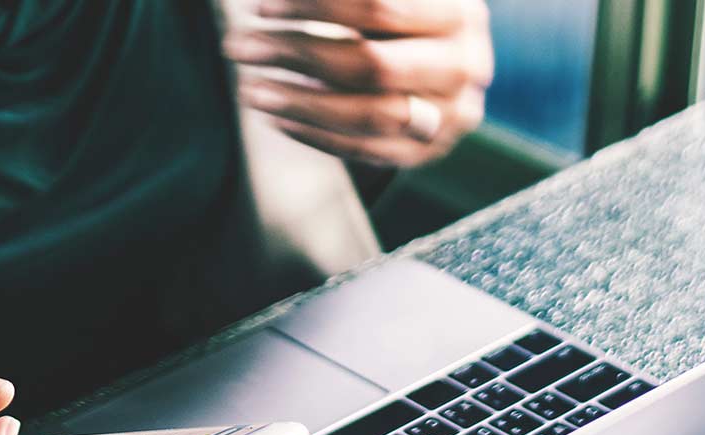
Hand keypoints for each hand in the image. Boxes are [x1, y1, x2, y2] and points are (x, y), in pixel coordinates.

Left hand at [224, 0, 492, 167]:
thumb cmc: (403, 17)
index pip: (378, 6)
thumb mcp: (390, 1)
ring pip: (367, 115)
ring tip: (250, 90)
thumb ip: (347, 2)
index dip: (314, 4)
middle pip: (370, 64)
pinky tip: (277, 118)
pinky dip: (314, 135)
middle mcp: (464, 65)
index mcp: (460, 12)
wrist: (445, 62)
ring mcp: (449, 115)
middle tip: (241, 48)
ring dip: (298, 103)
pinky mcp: (426, 151)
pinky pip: (364, 151)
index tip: (263, 6)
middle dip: (296, 54)